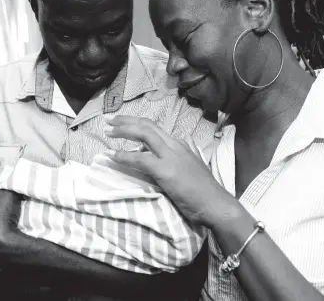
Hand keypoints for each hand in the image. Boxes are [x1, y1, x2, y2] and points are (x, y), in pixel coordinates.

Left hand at [0, 176, 22, 259]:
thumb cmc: (1, 213)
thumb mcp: (10, 193)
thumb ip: (11, 184)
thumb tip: (15, 183)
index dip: (10, 181)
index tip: (19, 183)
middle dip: (6, 191)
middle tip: (18, 192)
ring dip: (4, 201)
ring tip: (16, 202)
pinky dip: (0, 211)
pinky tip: (9, 214)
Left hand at [104, 115, 224, 224]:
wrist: (215, 203)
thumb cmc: (203, 189)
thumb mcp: (190, 165)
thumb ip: (179, 155)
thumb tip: (171, 146)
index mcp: (178, 144)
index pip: (153, 127)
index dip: (135, 122)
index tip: (120, 122)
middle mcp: (174, 144)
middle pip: (146, 125)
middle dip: (125, 120)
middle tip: (108, 119)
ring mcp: (170, 155)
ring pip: (143, 134)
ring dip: (123, 130)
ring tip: (107, 131)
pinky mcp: (165, 170)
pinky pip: (140, 159)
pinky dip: (124, 156)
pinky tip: (112, 155)